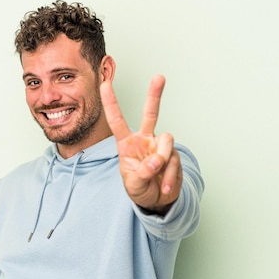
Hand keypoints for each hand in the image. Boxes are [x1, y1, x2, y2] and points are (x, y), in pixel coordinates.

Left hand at [100, 75, 182, 214]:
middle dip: (155, 95)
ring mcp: (160, 146)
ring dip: (162, 161)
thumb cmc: (140, 189)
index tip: (105, 83)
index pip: (117, 120)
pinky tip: (164, 187)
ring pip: (166, 141)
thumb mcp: (133, 185)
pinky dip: (169, 177)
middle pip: (151, 113)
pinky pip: (174, 161)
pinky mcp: (174, 155)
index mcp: (127, 143)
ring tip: (156, 176)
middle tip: (159, 77)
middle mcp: (145, 139)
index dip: (110, 102)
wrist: (157, 201)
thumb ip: (142, 172)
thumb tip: (156, 160)